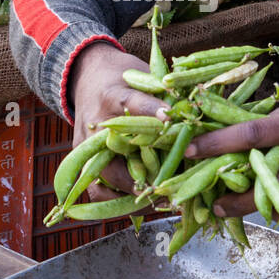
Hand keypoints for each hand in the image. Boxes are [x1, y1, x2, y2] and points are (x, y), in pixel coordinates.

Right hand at [67, 40, 168, 198]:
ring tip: (162, 199)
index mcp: (112, 95)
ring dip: (136, 192)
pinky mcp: (84, 162)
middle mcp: (96, 123)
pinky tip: (143, 202)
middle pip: (119, 150)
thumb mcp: (143, 76)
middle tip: (174, 179)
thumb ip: (165, 95)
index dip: (151, 111)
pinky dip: (118, 202)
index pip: (131, 103)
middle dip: (148, 167)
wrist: (87, 79)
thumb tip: (194, 112)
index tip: (170, 119)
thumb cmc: (124, 78)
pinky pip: (98, 191)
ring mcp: (87, 146)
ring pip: (108, 177)